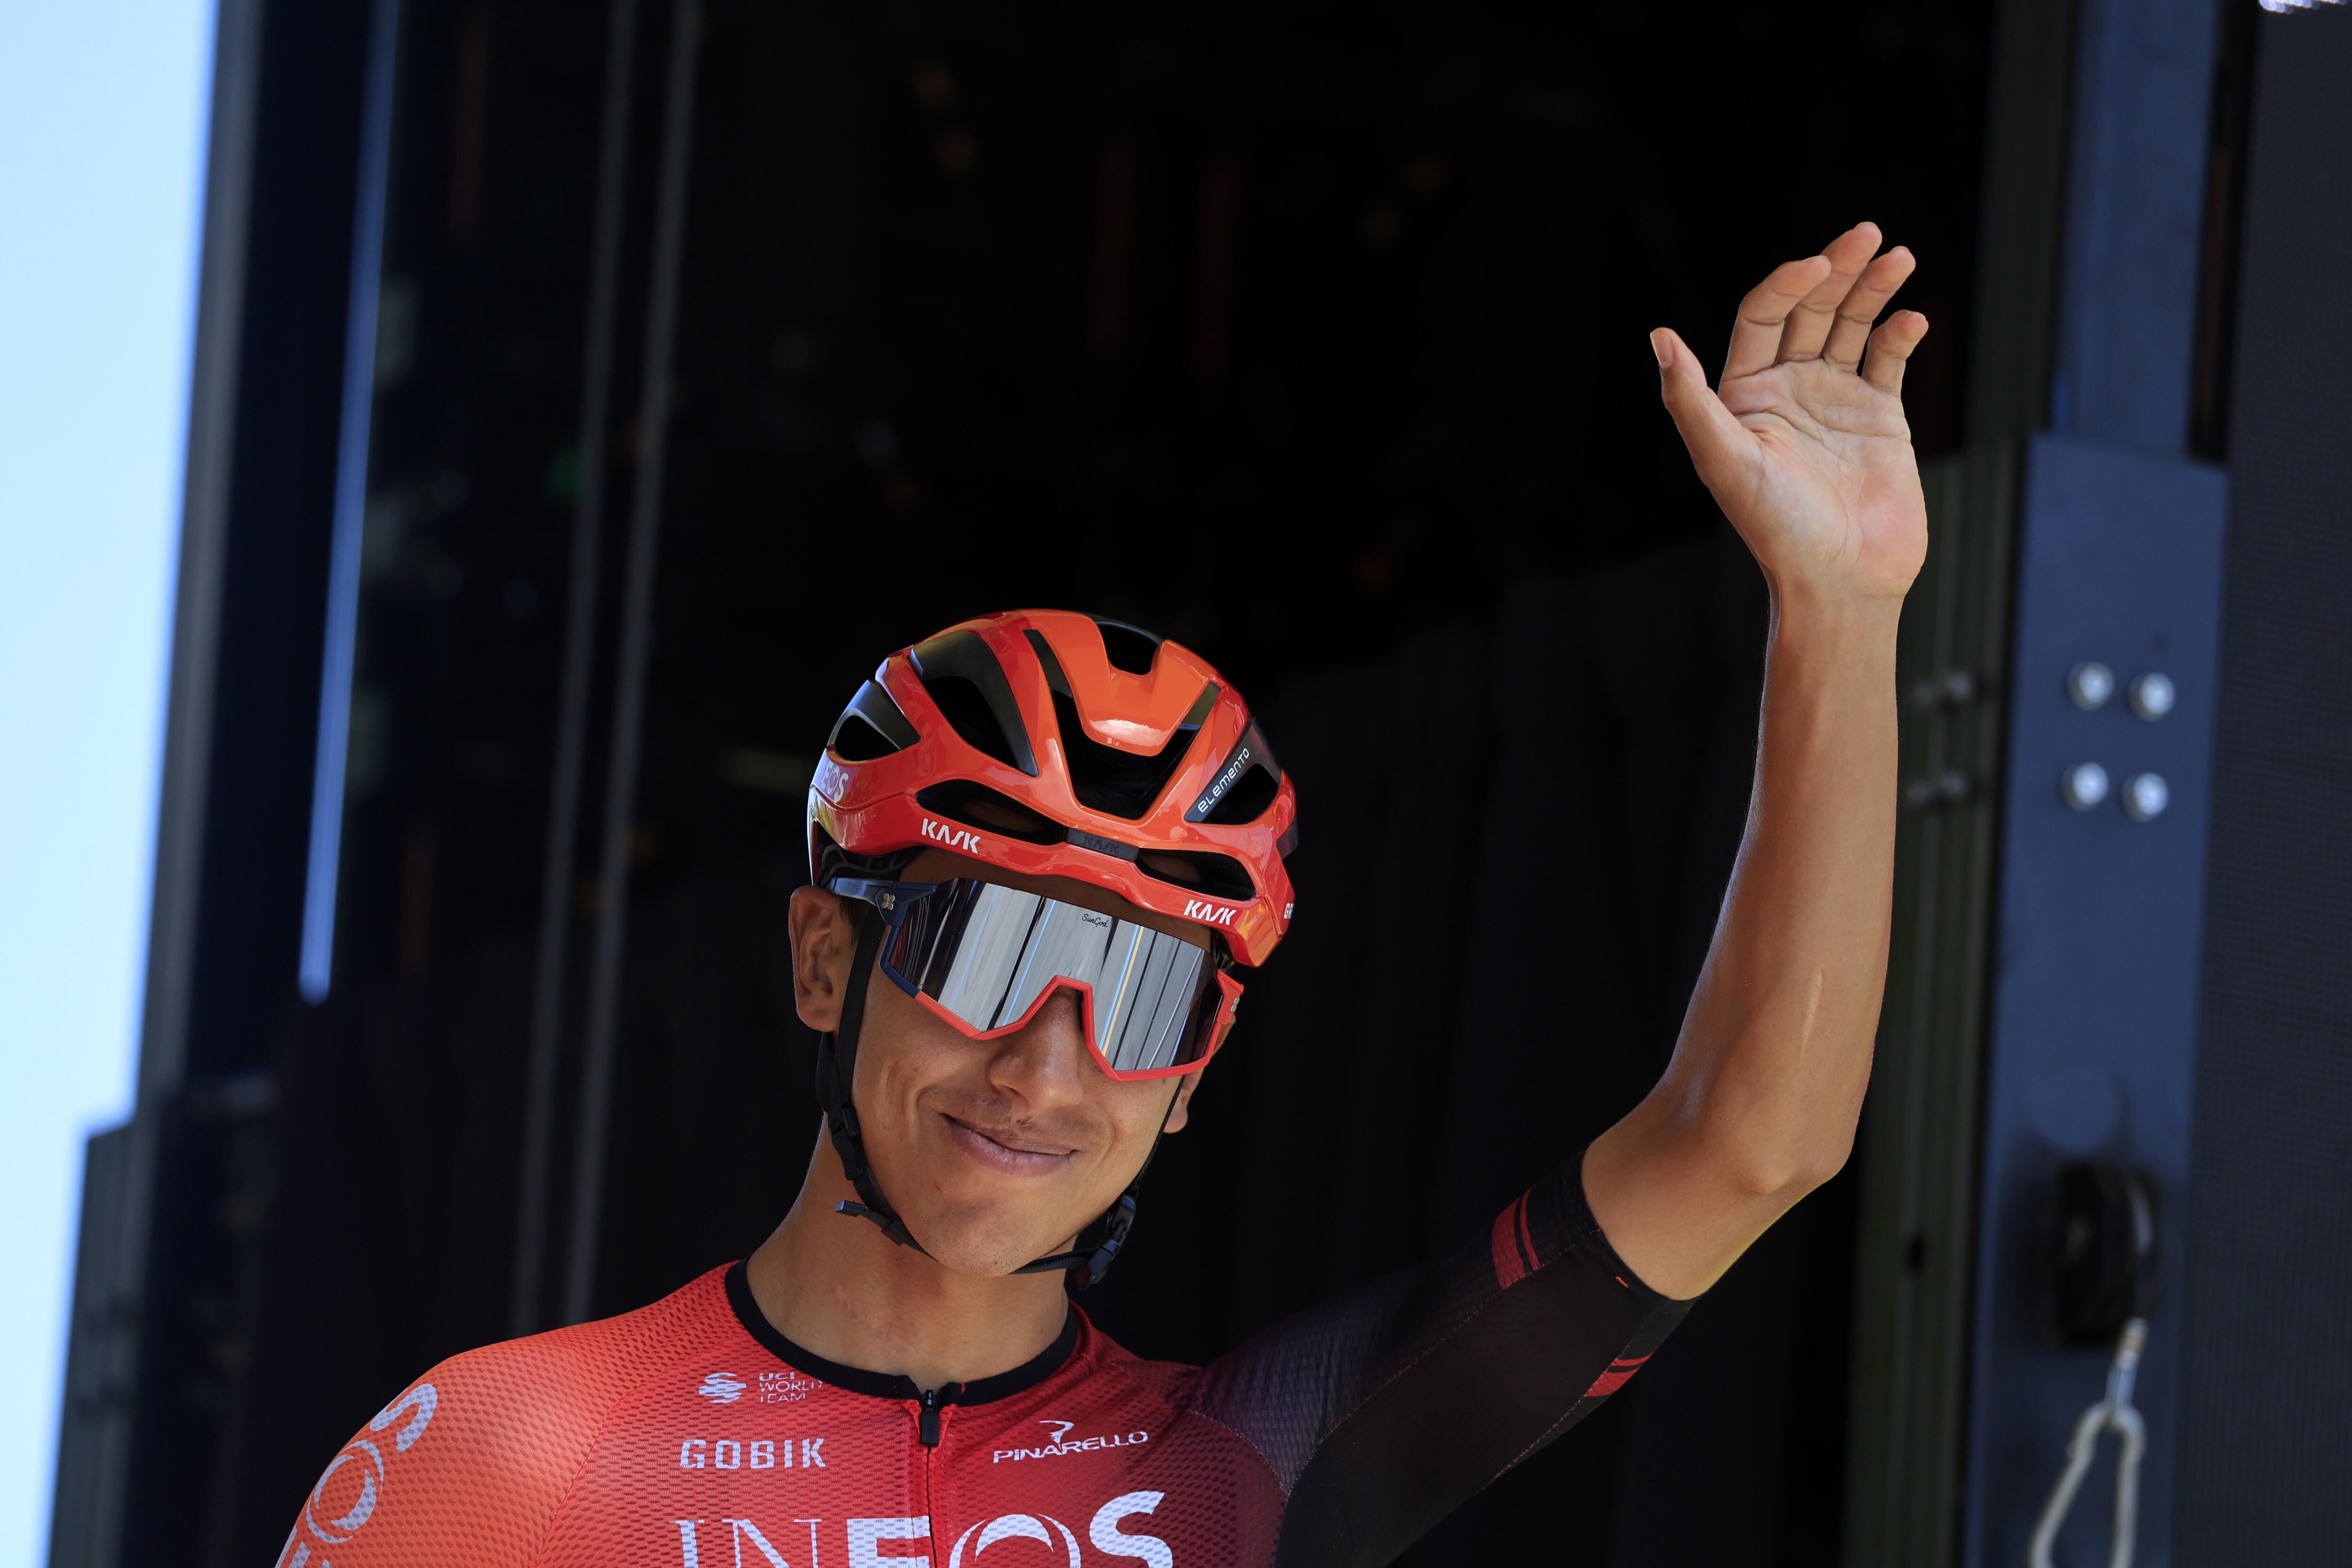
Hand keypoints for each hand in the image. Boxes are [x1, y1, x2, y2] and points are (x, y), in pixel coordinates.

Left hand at [1651, 223, 1929, 605]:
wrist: (1840, 580)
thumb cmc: (1776, 529)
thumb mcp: (1725, 461)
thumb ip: (1690, 400)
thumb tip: (1658, 336)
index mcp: (1744, 395)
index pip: (1763, 316)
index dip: (1788, 284)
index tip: (1818, 264)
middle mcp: (1787, 389)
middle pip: (1811, 309)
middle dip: (1838, 268)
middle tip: (1869, 234)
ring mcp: (1835, 399)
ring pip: (1853, 325)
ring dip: (1874, 289)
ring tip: (1899, 257)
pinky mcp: (1879, 416)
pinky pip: (1888, 359)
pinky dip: (1901, 334)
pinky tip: (1912, 319)